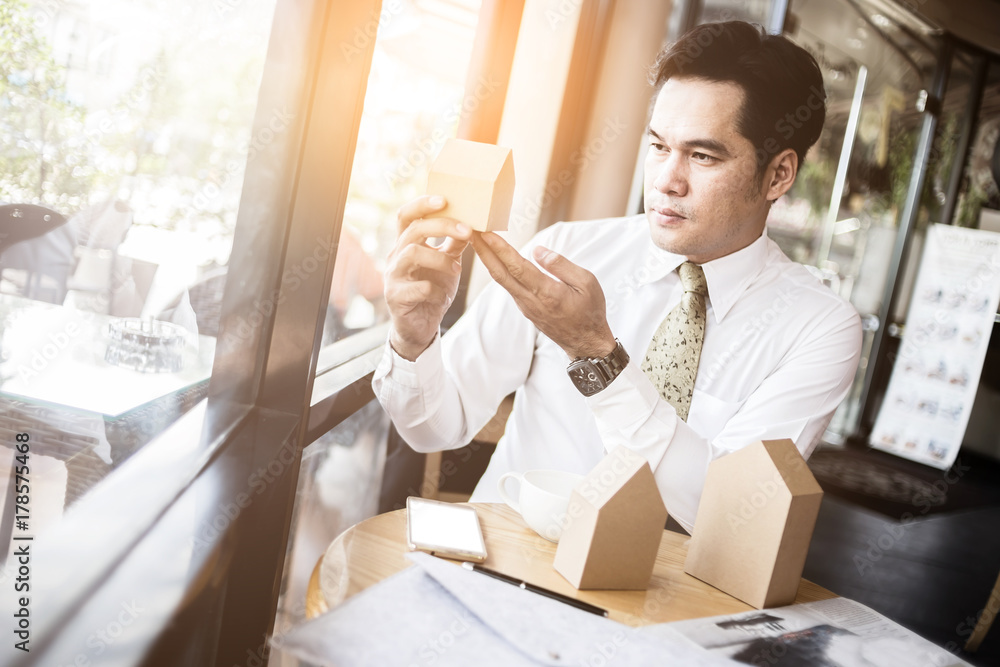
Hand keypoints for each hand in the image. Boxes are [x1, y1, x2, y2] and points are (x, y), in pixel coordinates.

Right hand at [385, 196, 470, 359]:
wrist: (420, 325)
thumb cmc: (433, 290)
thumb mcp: (447, 263)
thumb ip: (455, 243)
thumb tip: (472, 222)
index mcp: (407, 244)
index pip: (407, 215)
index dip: (422, 204)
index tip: (444, 199)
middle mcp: (396, 256)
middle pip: (413, 229)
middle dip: (442, 226)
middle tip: (467, 230)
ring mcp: (393, 276)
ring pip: (412, 254)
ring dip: (440, 258)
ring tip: (457, 269)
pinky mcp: (396, 297)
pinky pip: (418, 287)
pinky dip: (435, 290)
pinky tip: (441, 296)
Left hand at [471, 232, 615, 359]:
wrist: (585, 343)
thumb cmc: (590, 311)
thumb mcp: (587, 283)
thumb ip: (561, 266)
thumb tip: (537, 250)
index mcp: (548, 293)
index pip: (518, 268)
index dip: (500, 250)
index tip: (486, 233)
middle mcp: (531, 301)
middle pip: (500, 273)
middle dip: (483, 251)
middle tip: (469, 231)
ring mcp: (525, 306)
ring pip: (501, 280)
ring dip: (487, 259)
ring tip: (477, 239)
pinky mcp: (525, 308)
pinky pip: (508, 286)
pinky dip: (497, 269)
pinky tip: (493, 257)